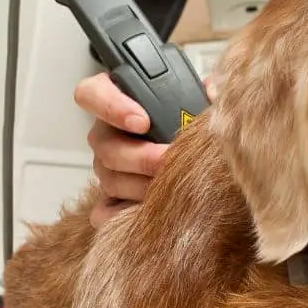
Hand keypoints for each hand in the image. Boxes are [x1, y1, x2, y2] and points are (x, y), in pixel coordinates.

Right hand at [76, 73, 216, 227]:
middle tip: (168, 161)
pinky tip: (147, 211)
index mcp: (121, 102)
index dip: (112, 106)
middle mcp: (108, 134)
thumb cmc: (190, 122)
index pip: (93, 94)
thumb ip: (201, 93)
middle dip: (140, 156)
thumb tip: (214, 93)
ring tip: (173, 186)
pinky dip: (124, 214)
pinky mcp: (112, 198)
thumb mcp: (195, 100)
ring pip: (109, 179)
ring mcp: (107, 167)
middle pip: (104, 145)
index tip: (142, 121)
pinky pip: (105, 211)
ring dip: (141, 185)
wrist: (199, 157)